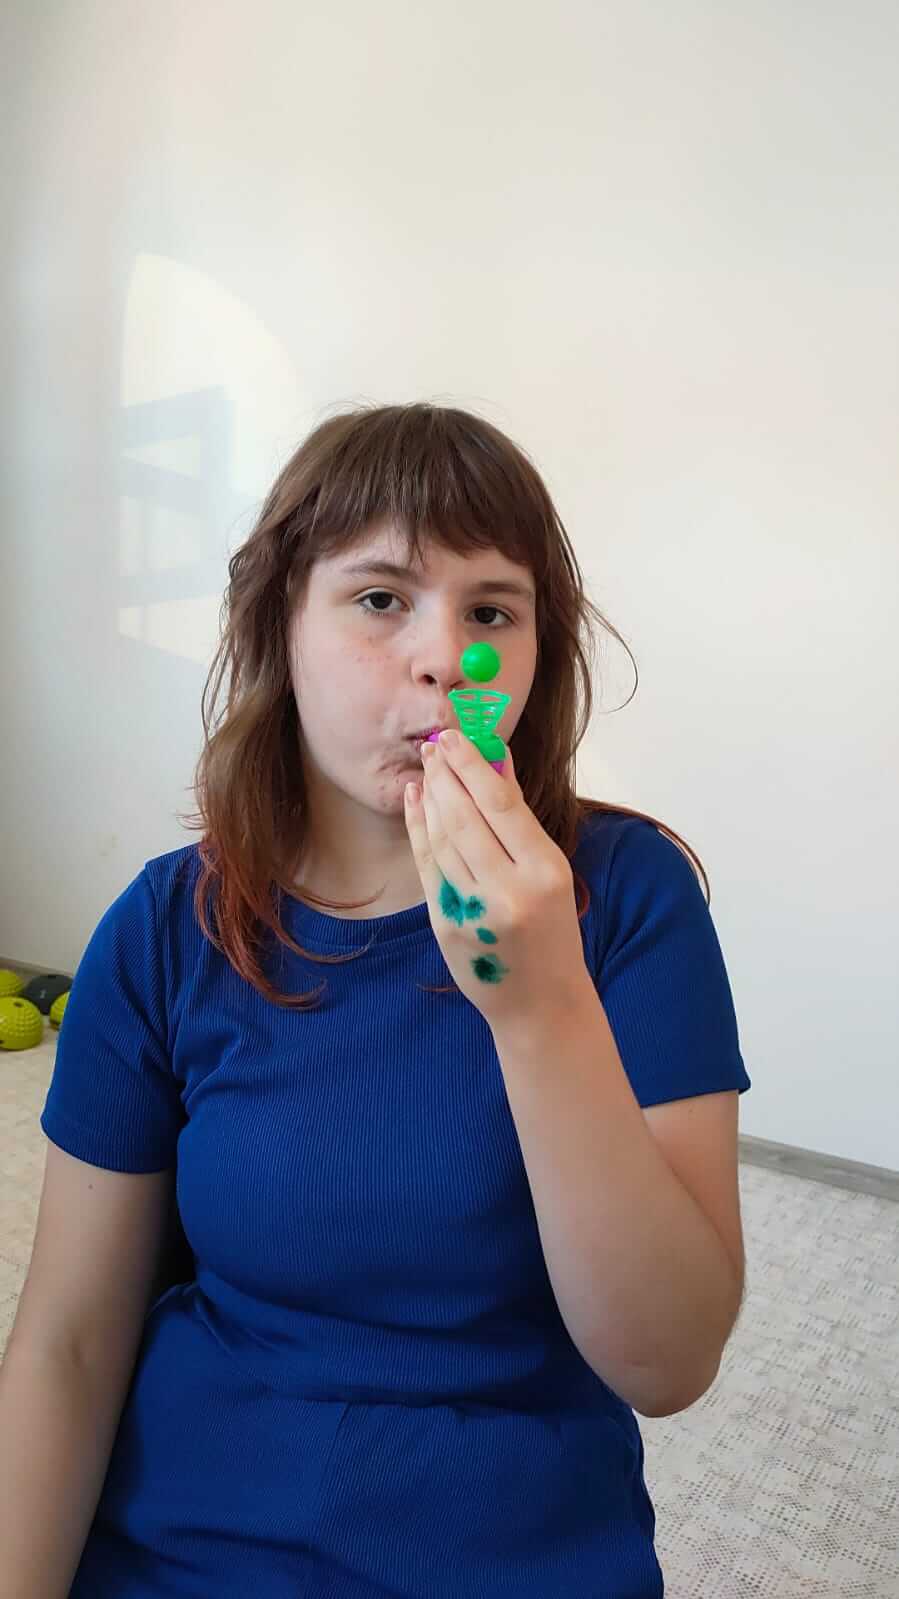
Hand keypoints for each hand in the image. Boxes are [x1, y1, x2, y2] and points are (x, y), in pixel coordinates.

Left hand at [403, 730, 588, 1031]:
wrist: (540, 1001)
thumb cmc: (551, 930)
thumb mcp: (550, 873)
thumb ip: (519, 819)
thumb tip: (496, 759)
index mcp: (546, 871)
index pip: (501, 805)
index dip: (473, 766)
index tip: (455, 737)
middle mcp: (509, 890)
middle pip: (466, 818)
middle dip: (446, 775)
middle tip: (433, 744)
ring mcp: (473, 909)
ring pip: (443, 840)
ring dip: (431, 798)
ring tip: (426, 767)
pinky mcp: (447, 924)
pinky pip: (428, 865)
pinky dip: (419, 829)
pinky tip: (417, 802)